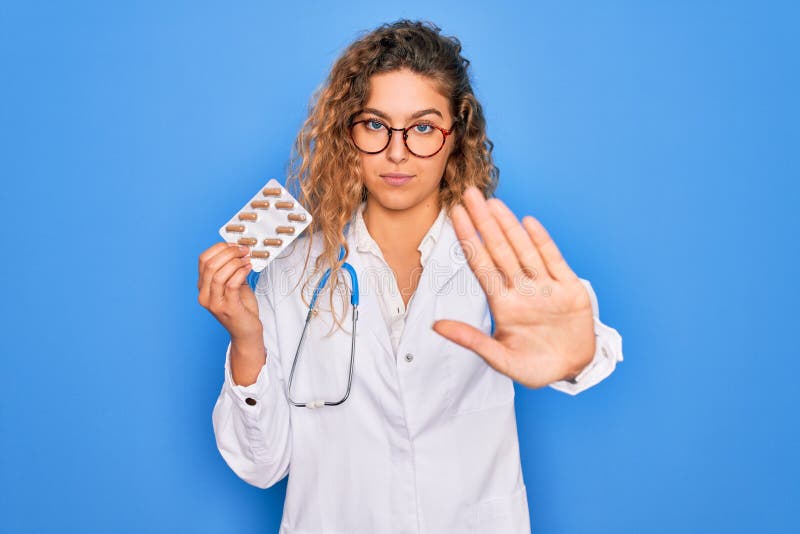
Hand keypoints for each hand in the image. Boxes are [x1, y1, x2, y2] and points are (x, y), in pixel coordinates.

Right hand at [197, 242, 262, 342]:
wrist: (246, 332)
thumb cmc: (241, 309)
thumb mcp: (234, 285)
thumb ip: (232, 270)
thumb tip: (238, 250)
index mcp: (203, 287)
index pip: (203, 260)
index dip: (219, 248)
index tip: (234, 245)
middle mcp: (204, 295)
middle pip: (210, 264)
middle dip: (229, 252)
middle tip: (243, 250)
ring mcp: (214, 303)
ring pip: (219, 274)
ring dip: (235, 262)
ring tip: (247, 259)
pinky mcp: (228, 308)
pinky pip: (231, 284)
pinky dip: (241, 272)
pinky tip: (248, 268)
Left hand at [432, 187, 594, 388]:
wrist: (573, 370)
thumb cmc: (534, 366)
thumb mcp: (500, 359)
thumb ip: (471, 340)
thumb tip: (436, 326)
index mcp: (504, 304)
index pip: (481, 265)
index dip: (468, 240)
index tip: (454, 215)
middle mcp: (522, 289)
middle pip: (499, 250)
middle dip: (484, 222)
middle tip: (469, 194)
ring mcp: (545, 287)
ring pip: (524, 250)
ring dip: (508, 226)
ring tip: (493, 203)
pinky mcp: (570, 288)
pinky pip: (554, 261)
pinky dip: (542, 242)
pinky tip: (528, 223)